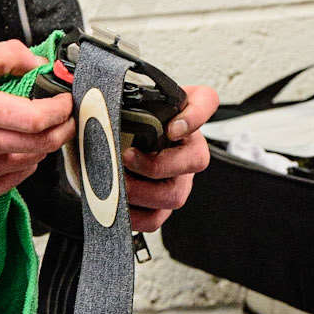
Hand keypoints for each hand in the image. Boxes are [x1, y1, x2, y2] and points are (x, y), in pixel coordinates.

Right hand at [0, 42, 75, 203]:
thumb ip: (1, 56)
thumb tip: (38, 62)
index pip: (35, 117)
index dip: (60, 109)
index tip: (64, 101)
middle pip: (40, 142)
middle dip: (62, 128)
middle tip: (64, 117)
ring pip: (31, 161)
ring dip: (44, 144)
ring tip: (38, 130)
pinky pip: (15, 180)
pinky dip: (25, 164)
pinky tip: (17, 151)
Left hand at [124, 84, 217, 230]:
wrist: (112, 143)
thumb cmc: (125, 121)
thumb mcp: (128, 101)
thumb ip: (127, 95)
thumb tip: (107, 102)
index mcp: (183, 115)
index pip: (206, 102)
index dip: (194, 116)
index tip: (171, 127)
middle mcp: (188, 147)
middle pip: (195, 160)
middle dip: (156, 164)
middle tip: (127, 157)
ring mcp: (179, 178)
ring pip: (175, 194)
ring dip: (141, 192)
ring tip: (117, 183)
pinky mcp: (162, 203)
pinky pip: (156, 218)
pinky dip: (134, 215)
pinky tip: (117, 203)